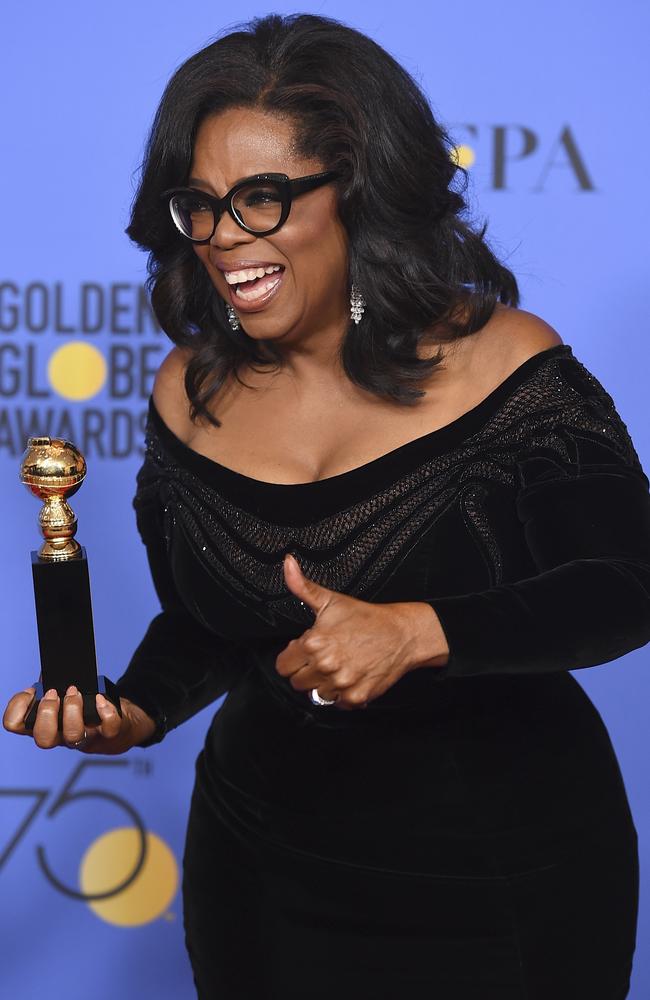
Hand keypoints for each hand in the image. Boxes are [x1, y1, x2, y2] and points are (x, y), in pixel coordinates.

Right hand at [3, 684, 156, 753]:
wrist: (119, 729)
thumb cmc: (86, 709)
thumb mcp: (62, 698)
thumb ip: (51, 687)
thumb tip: (47, 674)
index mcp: (45, 724)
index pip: (16, 725)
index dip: (16, 709)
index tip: (31, 692)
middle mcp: (62, 735)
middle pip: (43, 739)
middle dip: (46, 713)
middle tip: (54, 694)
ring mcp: (86, 737)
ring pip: (73, 736)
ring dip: (72, 710)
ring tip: (75, 692)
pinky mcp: (110, 733)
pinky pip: (108, 727)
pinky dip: (106, 711)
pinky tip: (102, 699)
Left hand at [275, 553, 448, 709]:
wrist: (402, 634)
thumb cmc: (366, 617)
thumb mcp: (330, 599)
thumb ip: (302, 586)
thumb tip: (287, 564)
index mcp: (314, 643)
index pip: (283, 665)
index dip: (293, 656)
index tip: (305, 650)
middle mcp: (326, 666)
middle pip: (297, 682)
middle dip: (306, 670)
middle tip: (323, 657)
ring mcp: (341, 684)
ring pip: (316, 695)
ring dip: (323, 683)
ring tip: (338, 666)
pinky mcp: (356, 697)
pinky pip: (337, 704)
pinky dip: (342, 694)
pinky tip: (351, 676)